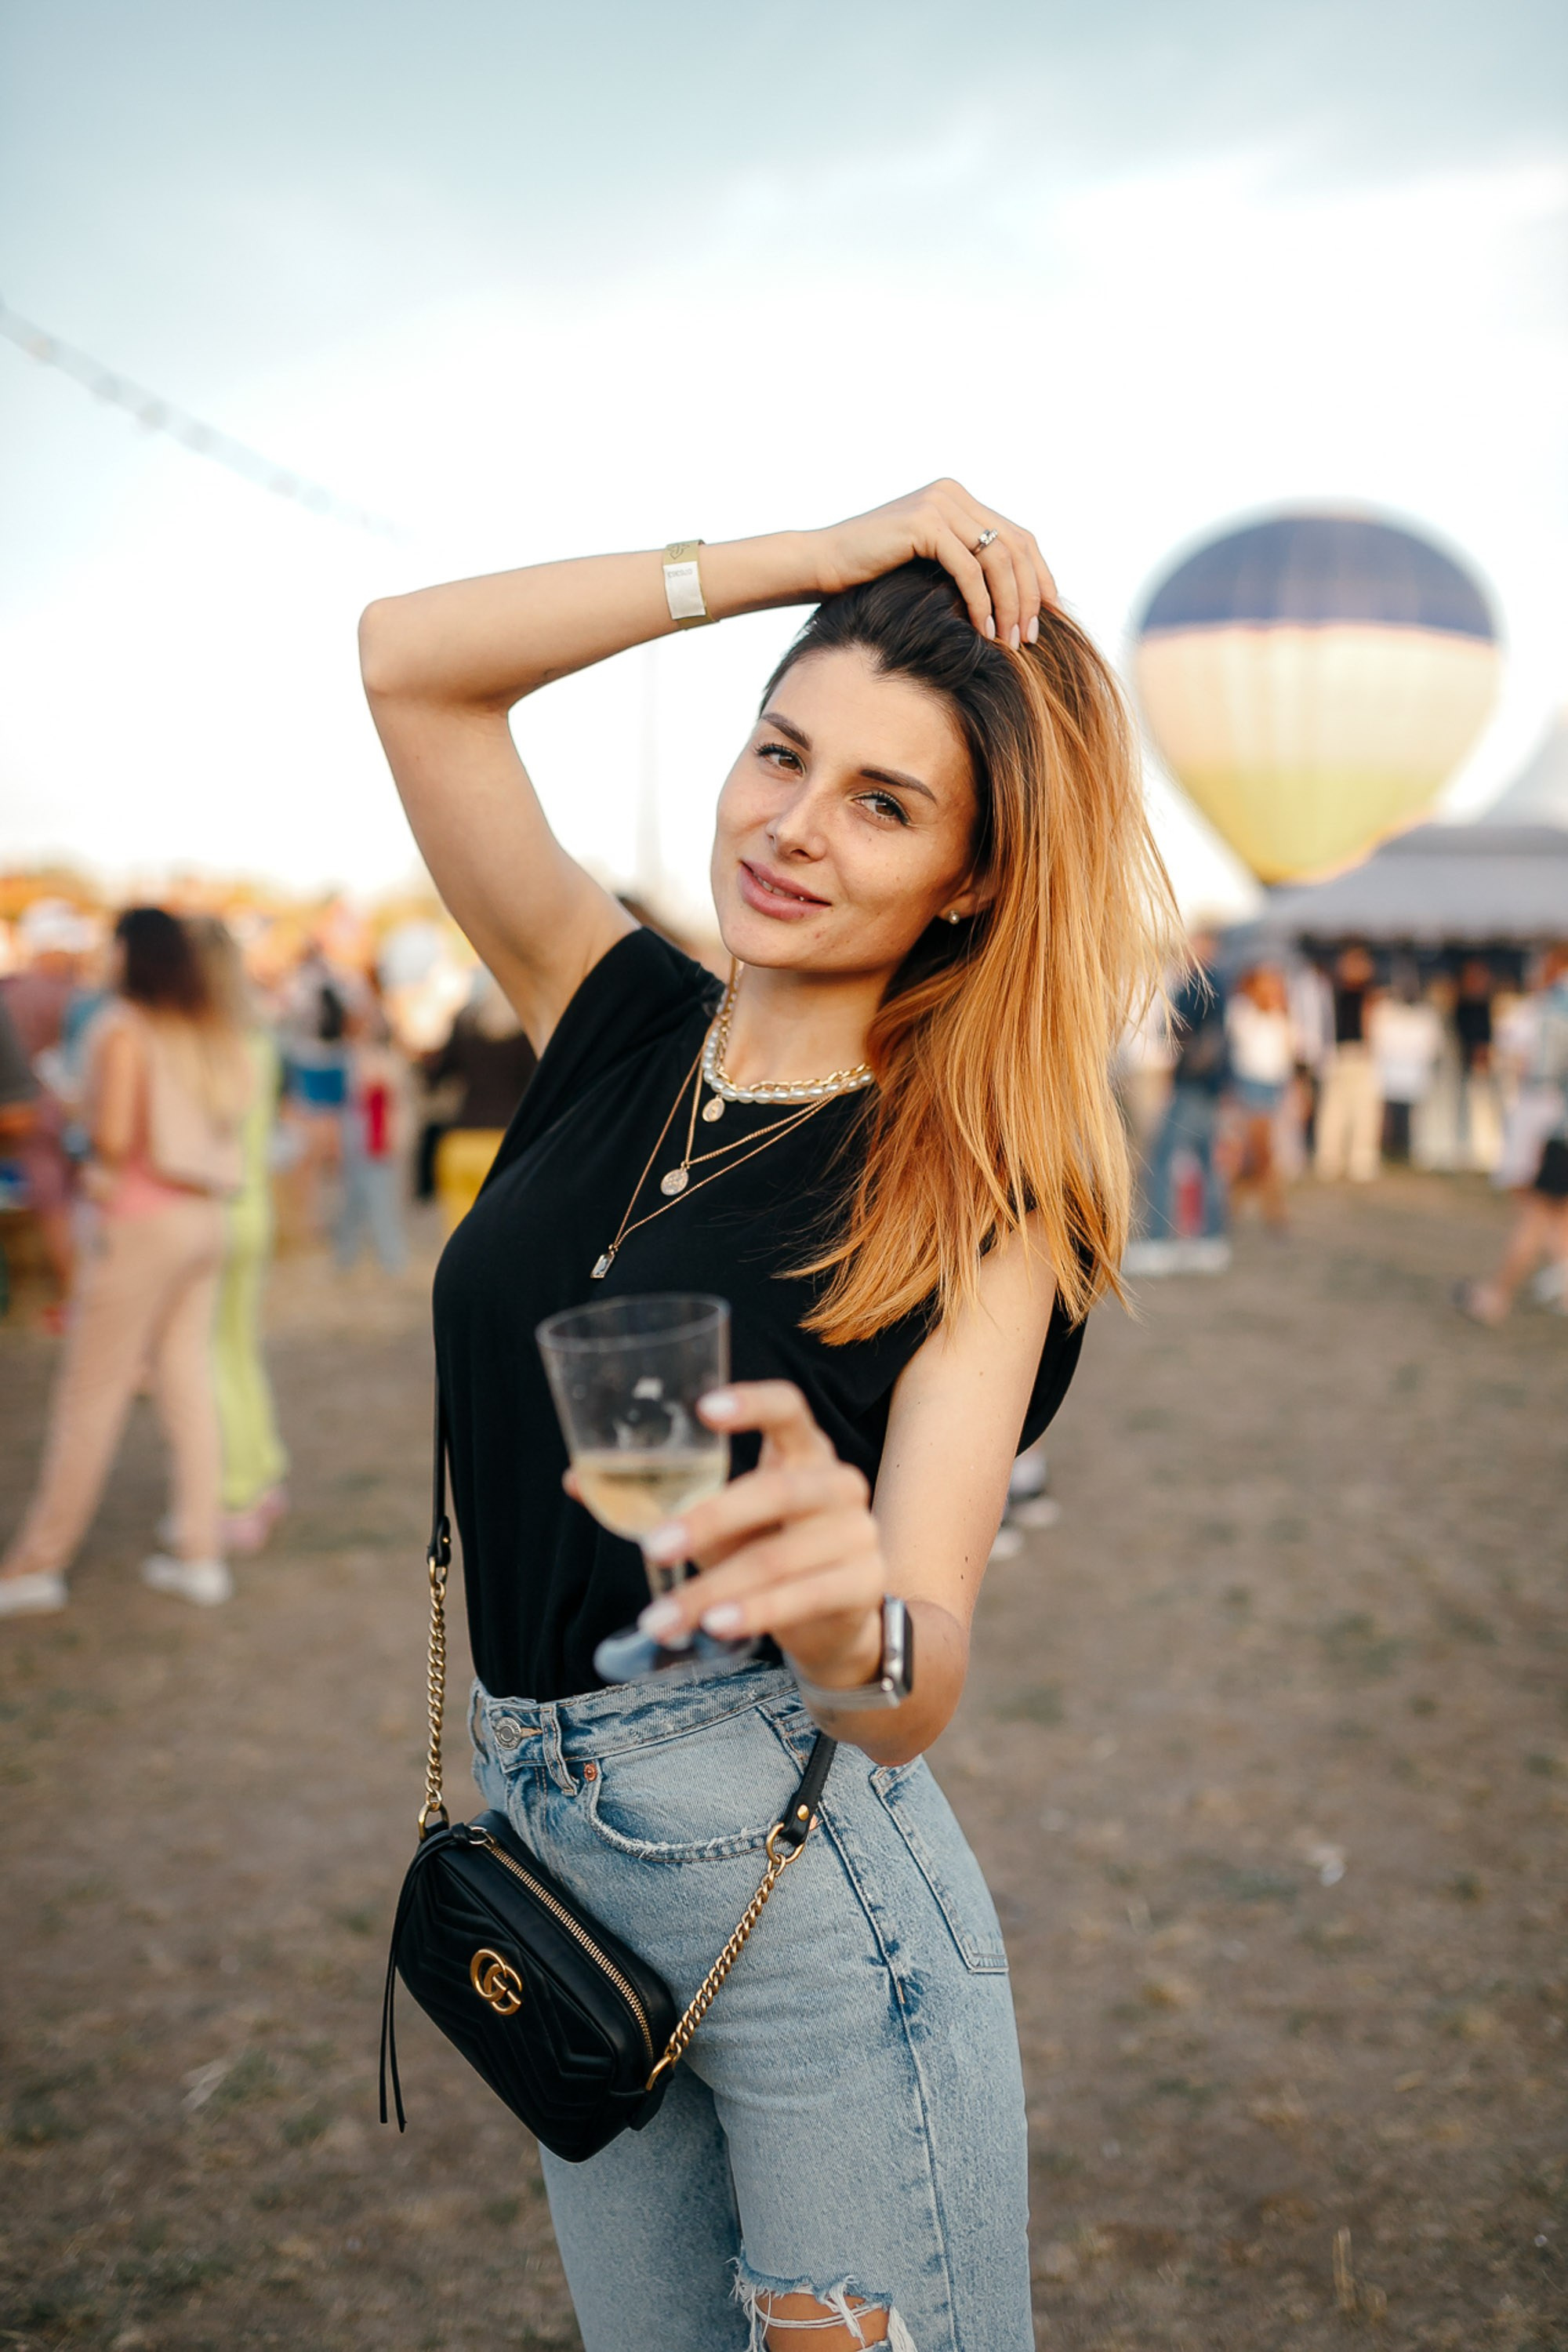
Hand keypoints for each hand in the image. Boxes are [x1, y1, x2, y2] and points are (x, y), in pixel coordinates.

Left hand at [635, 1381, 885, 1689]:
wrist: (836, 1622)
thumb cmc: (767, 1552)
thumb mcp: (721, 1524)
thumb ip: (665, 1500)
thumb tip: (576, 1480)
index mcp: (805, 1451)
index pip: (789, 1408)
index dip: (751, 1403)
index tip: (703, 1408)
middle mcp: (839, 1484)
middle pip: (776, 1491)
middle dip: (709, 1520)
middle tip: (653, 1547)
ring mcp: (858, 1534)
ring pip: (777, 1558)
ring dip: (712, 1590)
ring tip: (660, 1619)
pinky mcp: (862, 1584)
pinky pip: (802, 1597)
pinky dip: (753, 1613)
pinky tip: (714, 1628)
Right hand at [811, 479, 1057, 650]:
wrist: (821, 563)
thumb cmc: (868, 576)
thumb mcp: (925, 566)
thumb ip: (962, 565)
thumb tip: (1008, 602)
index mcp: (958, 499)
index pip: (1018, 537)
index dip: (1040, 577)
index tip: (1050, 616)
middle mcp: (953, 494)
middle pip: (1015, 545)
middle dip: (1030, 595)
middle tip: (1032, 637)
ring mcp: (940, 504)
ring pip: (997, 557)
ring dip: (1009, 603)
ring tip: (1010, 641)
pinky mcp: (925, 523)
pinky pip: (968, 568)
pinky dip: (981, 602)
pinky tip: (982, 630)